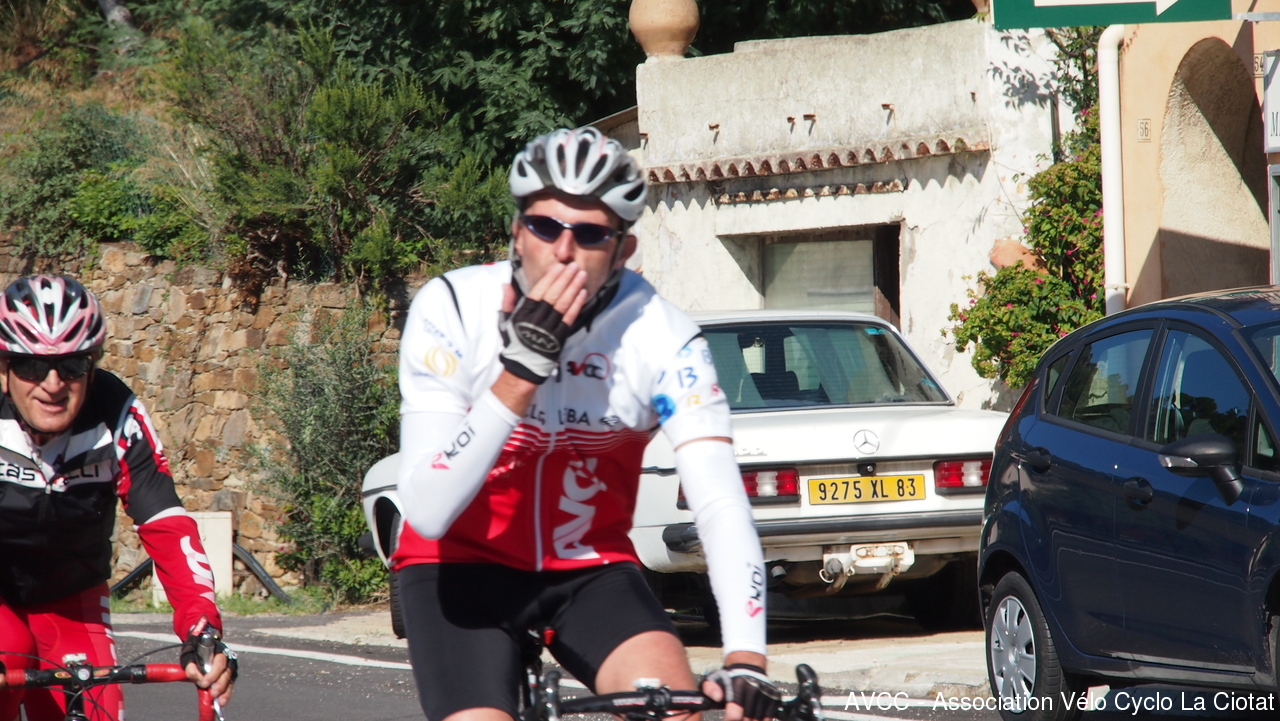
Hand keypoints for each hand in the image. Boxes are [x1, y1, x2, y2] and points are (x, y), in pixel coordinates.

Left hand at [180, 620, 236, 706]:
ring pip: (230, 680)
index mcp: (219, 650)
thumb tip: (194, 676)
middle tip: (212, 694)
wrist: (201, 646)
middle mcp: (228, 658)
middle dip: (220, 684)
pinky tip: (220, 703)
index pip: (219, 662)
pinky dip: (226, 694)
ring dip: (225, 692)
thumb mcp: (189, 654)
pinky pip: (230, 685)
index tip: (204, 683)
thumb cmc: (195, 650)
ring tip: (219, 702)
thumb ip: (190, 664)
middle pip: (227, 672)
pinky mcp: (230, 676)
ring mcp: (230, 667)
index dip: (213, 673)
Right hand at [499, 262, 586, 383]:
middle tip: (574, 266)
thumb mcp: (506, 321)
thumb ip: (507, 303)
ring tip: (582, 275)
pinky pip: (570, 318)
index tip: (559, 267)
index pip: (538, 292)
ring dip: (574, 288)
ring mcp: (549, 329)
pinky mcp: (560, 337)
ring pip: (563, 304)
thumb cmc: (515, 341)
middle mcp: (536, 320)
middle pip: (553, 295)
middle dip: (565, 279)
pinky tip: (583, 293)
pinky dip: (577, 304)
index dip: (550, 278)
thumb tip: (506, 285)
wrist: (523, 366)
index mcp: (523, 314)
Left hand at [702, 662, 780, 720]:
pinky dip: (761, 720)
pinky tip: (754, 715)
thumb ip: (710, 689)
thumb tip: (718, 697)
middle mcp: (754, 689)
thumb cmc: (730, 677)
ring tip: (744, 715)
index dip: (729, 720)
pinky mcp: (775, 698)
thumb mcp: (714, 679)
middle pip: (746, 720)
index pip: (734, 715)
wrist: (748, 667)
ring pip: (758, 720)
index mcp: (738, 685)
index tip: (728, 719)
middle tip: (737, 716)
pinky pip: (769, 718)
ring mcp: (766, 694)